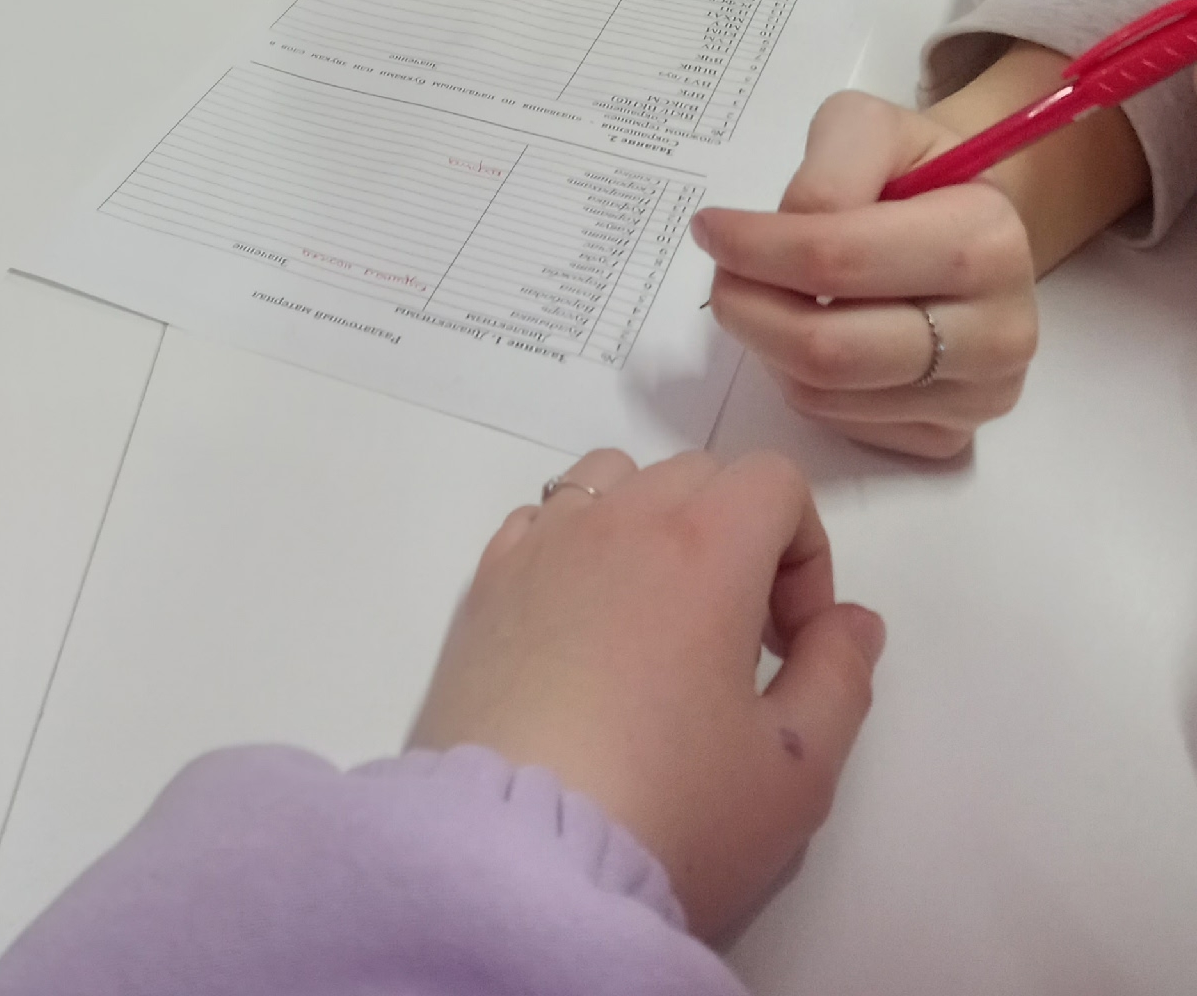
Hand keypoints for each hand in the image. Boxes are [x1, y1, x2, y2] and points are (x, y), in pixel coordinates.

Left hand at [410, 448, 883, 940]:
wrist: (519, 858)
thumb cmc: (671, 813)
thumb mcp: (796, 768)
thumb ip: (840, 676)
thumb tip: (851, 618)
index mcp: (702, 549)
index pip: (774, 481)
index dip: (805, 552)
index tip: (792, 641)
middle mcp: (616, 522)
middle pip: (698, 475)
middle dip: (738, 539)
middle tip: (739, 645)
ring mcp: (539, 546)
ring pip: (614, 479)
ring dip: (653, 526)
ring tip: (658, 626)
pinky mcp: (483, 585)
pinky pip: (542, 521)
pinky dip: (577, 548)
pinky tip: (584, 633)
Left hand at [696, 90, 1039, 460]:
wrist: (969, 230)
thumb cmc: (912, 174)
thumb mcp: (871, 128)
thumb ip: (829, 168)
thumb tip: (787, 231)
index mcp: (987, 239)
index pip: (837, 258)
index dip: (755, 247)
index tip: (709, 229)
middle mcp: (999, 331)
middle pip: (828, 348)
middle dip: (747, 310)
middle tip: (721, 278)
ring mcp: (980, 395)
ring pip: (825, 393)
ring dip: (767, 345)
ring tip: (764, 298)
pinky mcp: (953, 436)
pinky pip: (841, 423)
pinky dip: (799, 382)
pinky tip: (808, 334)